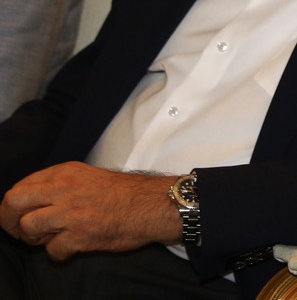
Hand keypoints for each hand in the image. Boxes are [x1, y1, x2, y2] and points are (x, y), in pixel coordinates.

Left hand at [0, 162, 179, 259]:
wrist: (152, 205)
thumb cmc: (124, 193)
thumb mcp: (88, 176)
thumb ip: (60, 185)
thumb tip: (34, 200)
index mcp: (65, 172)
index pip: (21, 186)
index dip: (15, 205)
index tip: (21, 215)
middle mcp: (64, 189)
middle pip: (14, 202)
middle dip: (9, 221)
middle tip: (21, 231)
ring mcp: (71, 212)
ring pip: (27, 227)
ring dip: (33, 238)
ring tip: (49, 238)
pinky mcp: (80, 234)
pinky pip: (52, 250)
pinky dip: (59, 253)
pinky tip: (71, 247)